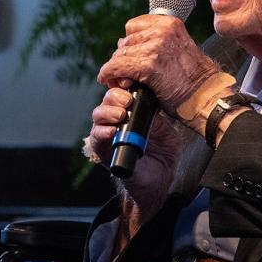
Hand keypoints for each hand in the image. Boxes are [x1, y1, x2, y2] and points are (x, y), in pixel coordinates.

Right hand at [85, 84, 181, 226]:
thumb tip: (150, 100)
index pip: (122, 90)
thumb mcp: (165, 128)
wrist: (159, 178)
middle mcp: (117, 119)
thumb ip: (156, 115)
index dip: (124, 84)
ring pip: (98, 114)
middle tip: (128, 100)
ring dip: (108, 112)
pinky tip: (112, 130)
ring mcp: (108, 133)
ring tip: (121, 114)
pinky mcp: (103, 150)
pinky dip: (102, 131)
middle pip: (108, 98)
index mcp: (132, 111)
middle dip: (116, 96)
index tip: (132, 83)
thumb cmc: (163, 152)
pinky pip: (96, 137)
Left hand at [96, 14, 217, 108]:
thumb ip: (154, 43)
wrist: (207, 96)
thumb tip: (122, 43)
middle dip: (123, 58)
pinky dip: (109, 74)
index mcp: (170, 24)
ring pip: (119, 54)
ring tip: (124, 82)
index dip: (130, 43)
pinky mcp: (148, 65)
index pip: (134, 26)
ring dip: (117, 69)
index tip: (132, 56)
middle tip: (126, 75)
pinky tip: (108, 80)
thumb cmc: (195, 79)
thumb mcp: (178, 49)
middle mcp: (163, 31)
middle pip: (125, 41)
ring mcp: (155, 47)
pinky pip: (116, 67)